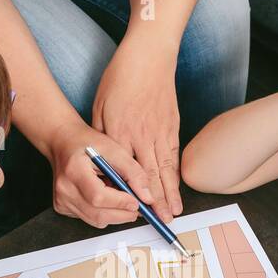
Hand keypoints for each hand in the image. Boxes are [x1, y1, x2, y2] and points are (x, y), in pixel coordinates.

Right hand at [49, 119, 155, 227]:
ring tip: (122, 199)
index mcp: (74, 171)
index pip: (99, 197)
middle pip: (98, 214)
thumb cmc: (86, 143)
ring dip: (115, 215)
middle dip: (123, 214)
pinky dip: (104, 213)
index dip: (121, 202)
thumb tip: (147, 197)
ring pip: (96, 220)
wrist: (63, 142)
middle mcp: (65, 189)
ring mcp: (62, 201)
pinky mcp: (63, 208)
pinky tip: (106, 198)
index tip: (137, 201)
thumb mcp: (114, 149)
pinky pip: (90, 218)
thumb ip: (133, 172)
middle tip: (137, 206)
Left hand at [92, 37, 181, 222]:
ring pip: (166, 169)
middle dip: (157, 201)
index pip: (126, 171)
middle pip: (151, 175)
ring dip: (170, 192)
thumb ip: (102, 135)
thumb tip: (103, 159)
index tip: (135, 211)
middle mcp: (143, 136)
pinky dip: (175, 174)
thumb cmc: (120, 79)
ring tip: (174, 212)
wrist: (149, 56)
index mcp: (121, 132)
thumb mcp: (100, 106)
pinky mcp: (172, 126)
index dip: (131, 193)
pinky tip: (177, 188)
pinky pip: (173, 156)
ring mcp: (160, 132)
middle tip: (162, 221)